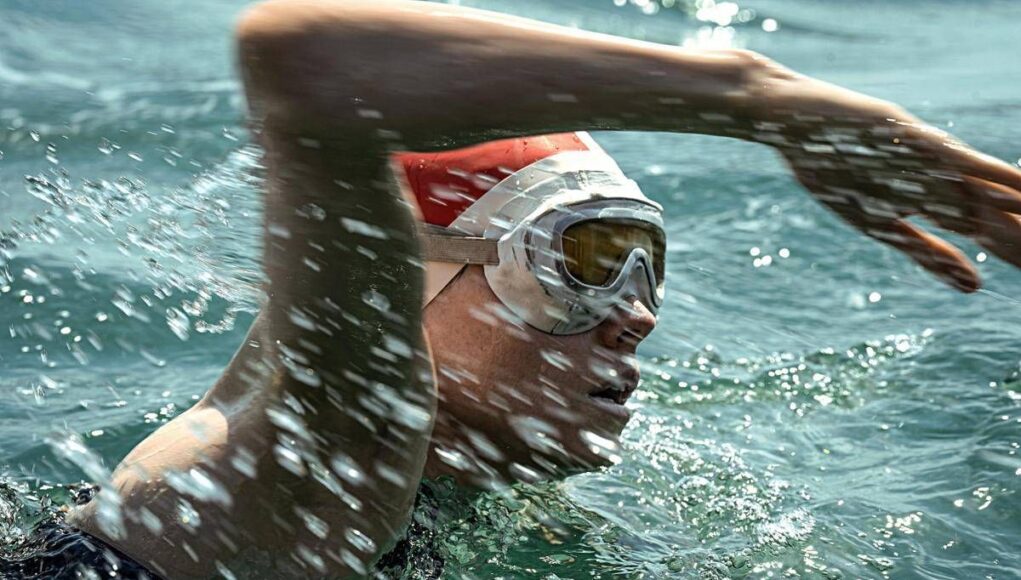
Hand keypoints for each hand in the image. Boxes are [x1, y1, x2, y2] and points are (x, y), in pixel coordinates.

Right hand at [755, 75, 1020, 291]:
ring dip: (1018, 203)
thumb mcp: (878, 223)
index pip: (986, 232)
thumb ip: (926, 252)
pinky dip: (989, 174)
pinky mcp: (913, 138)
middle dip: (1019, 234)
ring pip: (988, 188)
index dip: (1014, 252)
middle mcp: (941, 180)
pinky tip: (1017, 185)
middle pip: (995, 214)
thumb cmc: (829, 169)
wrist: (793, 122)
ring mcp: (930, 159)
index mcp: (931, 200)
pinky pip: (958, 160)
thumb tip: (976, 287)